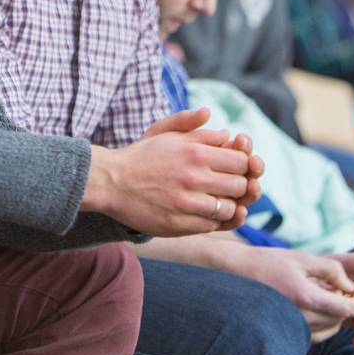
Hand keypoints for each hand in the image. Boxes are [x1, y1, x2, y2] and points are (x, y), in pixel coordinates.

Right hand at [82, 107, 263, 235]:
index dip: (242, 164)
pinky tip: (203, 211)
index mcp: (194, 153)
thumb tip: (226, 133)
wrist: (111, 182)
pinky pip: (212, 225)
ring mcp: (187, 204)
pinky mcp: (179, 224)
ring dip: (228, 204)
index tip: (233, 167)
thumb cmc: (141, 156)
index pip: (241, 162)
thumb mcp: (165, 133)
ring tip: (215, 199)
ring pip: (229, 209)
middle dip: (238, 184)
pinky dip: (214, 220)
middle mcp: (194, 178)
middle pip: (240, 186)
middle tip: (226, 184)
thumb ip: (195, 128)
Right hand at [229, 247, 353, 342]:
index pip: (344, 308)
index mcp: (305, 296)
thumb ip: (330, 269)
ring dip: (338, 315)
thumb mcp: (302, 257)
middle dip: (350, 307)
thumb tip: (352, 284)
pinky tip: (321, 306)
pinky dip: (326, 321)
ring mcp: (293, 325)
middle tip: (352, 291)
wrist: (239, 273)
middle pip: (339, 318)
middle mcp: (300, 316)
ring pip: (330, 327)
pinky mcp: (289, 330)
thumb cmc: (269, 262)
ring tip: (333, 296)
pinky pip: (318, 332)